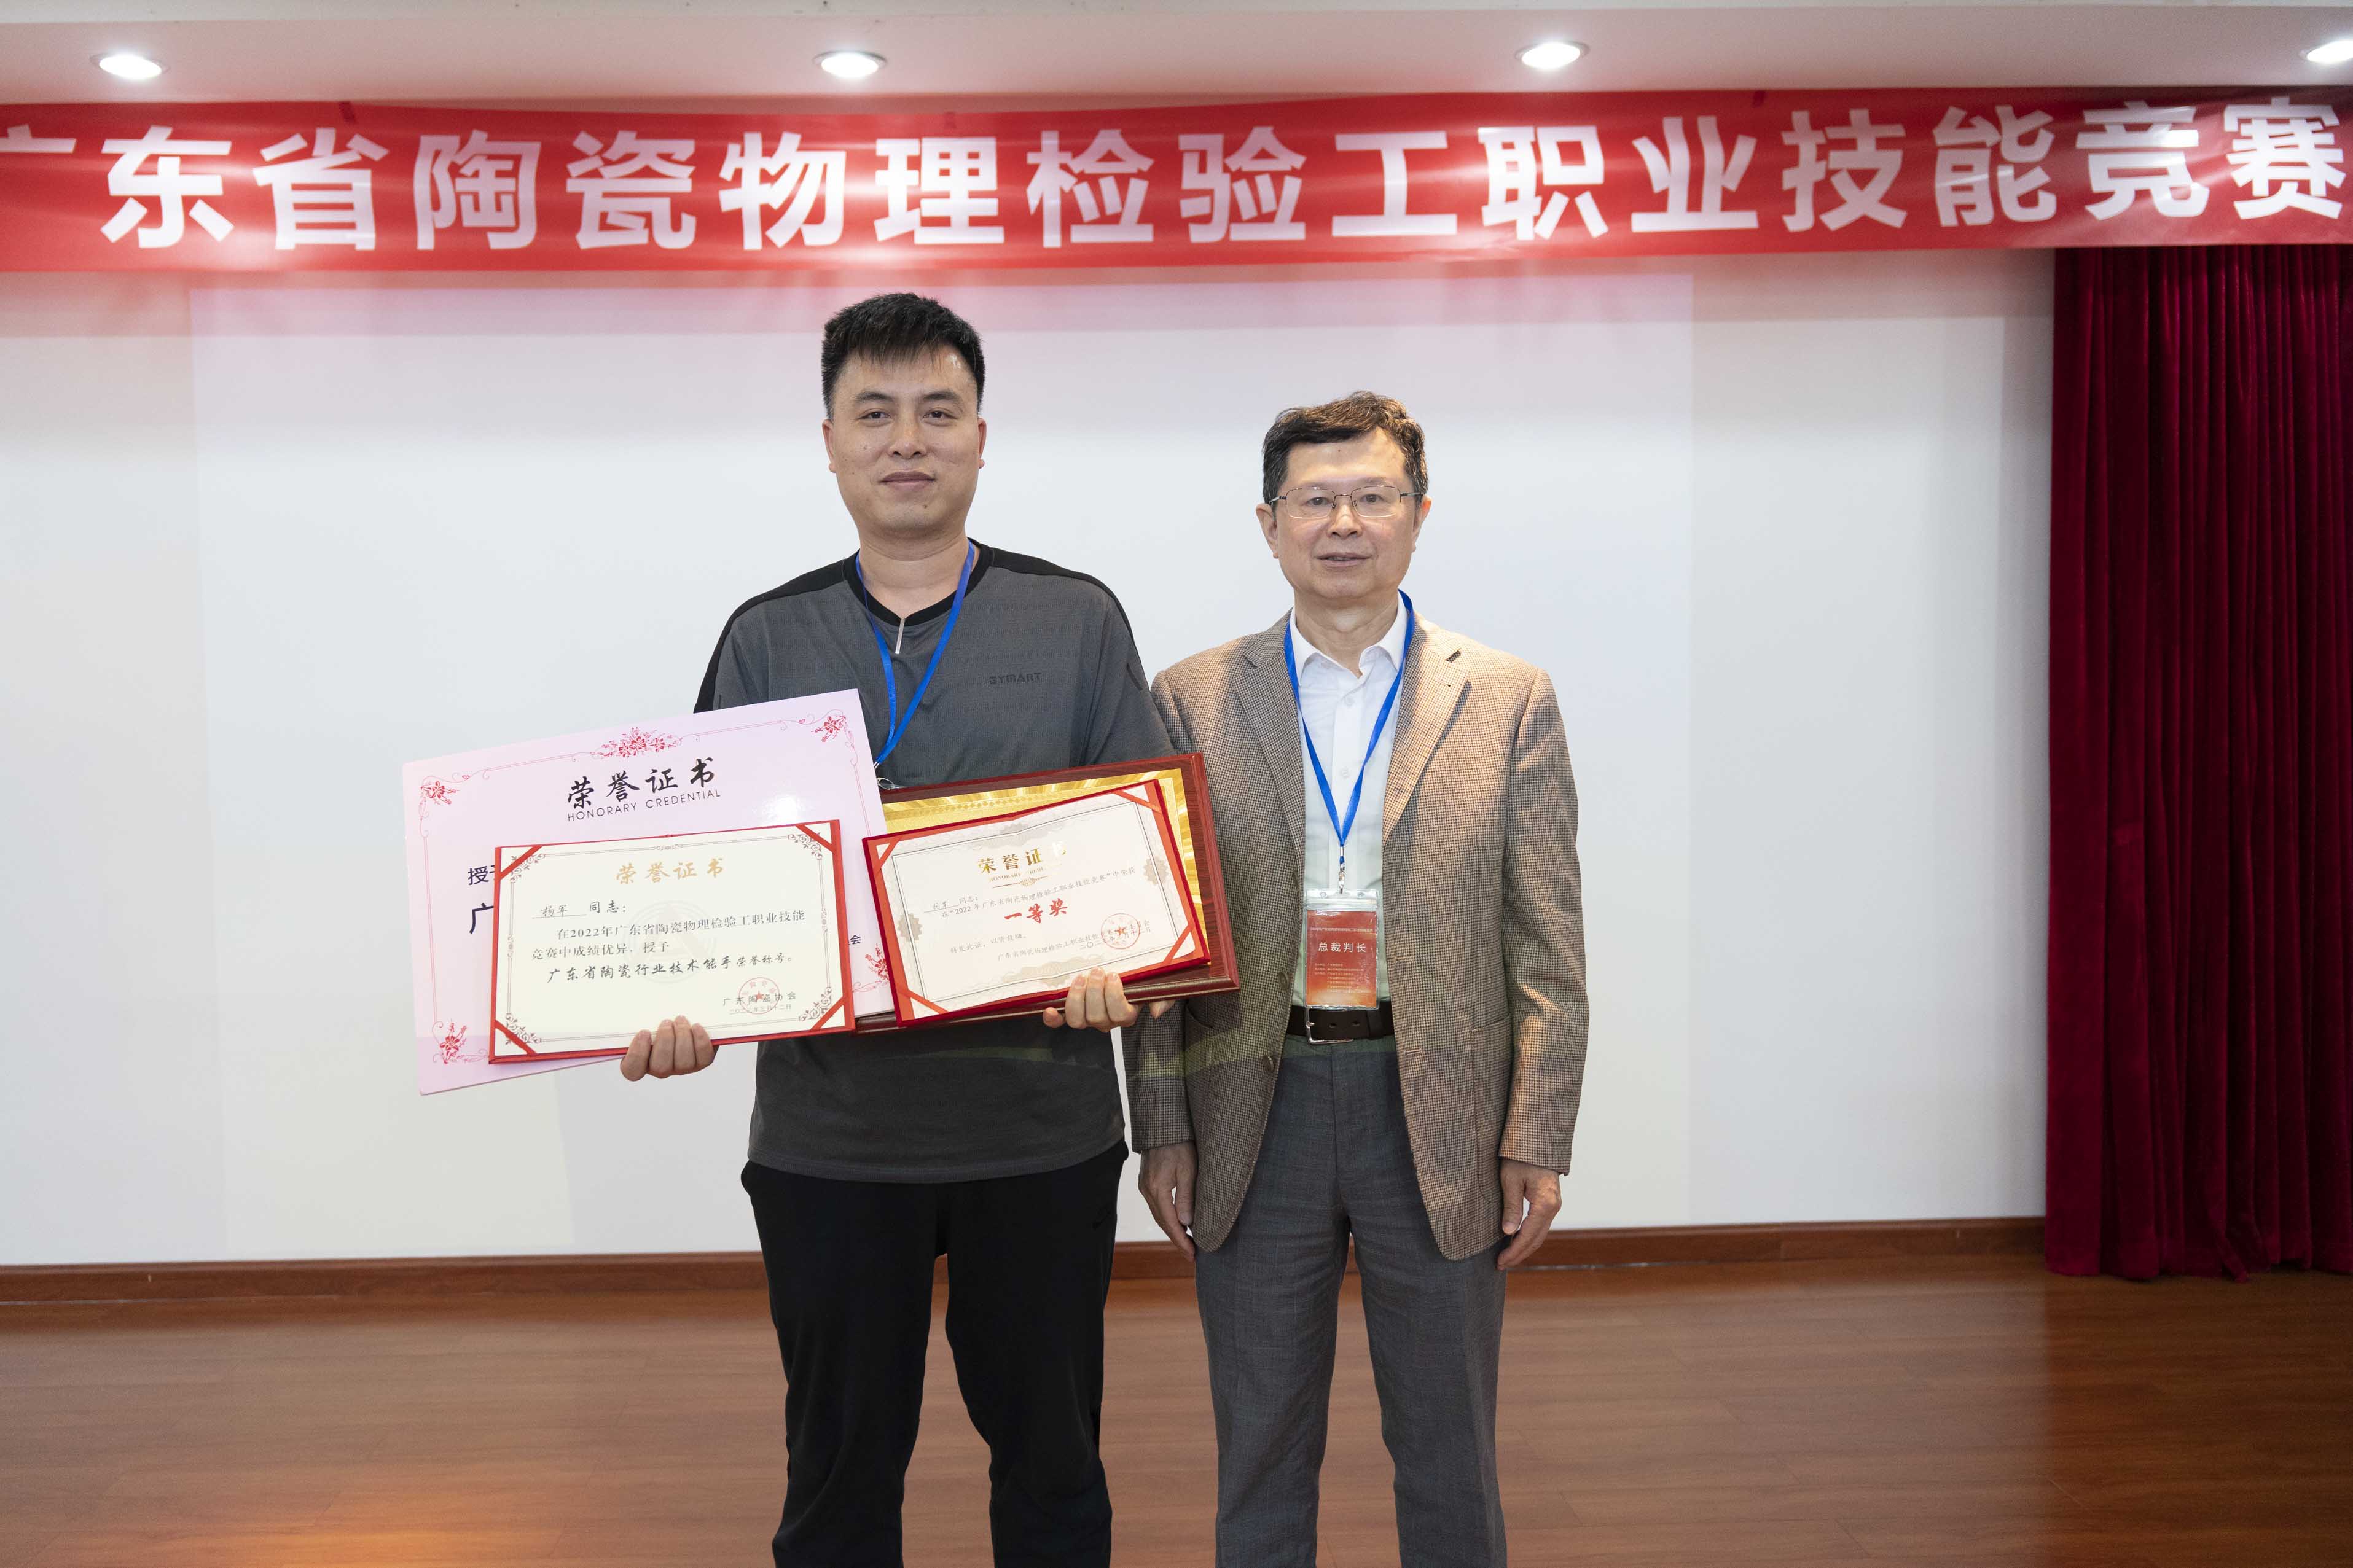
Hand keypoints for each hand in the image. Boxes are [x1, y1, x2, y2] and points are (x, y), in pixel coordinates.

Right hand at [619, 1015, 713, 1080]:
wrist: (684, 1015)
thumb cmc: (660, 1015)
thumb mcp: (644, 1015)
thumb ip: (638, 1017)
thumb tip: (629, 1008)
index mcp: (640, 1059)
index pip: (632, 1070)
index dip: (637, 1054)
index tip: (644, 1032)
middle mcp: (660, 1068)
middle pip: (660, 1067)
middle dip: (665, 1041)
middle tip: (666, 1022)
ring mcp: (681, 1067)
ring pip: (683, 1063)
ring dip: (682, 1038)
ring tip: (680, 1019)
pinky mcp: (701, 1062)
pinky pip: (703, 1058)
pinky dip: (700, 1041)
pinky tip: (696, 1026)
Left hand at [1041, 968, 1174, 1030]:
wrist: (1125, 972)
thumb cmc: (1142, 980)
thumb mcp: (1159, 987)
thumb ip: (1163, 999)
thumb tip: (1155, 1012)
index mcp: (1127, 1015)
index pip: (1120, 1015)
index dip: (1114, 996)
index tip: (1114, 975)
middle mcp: (1106, 1020)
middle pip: (1096, 1017)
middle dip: (1094, 992)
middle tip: (1097, 971)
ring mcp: (1088, 1017)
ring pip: (1078, 1021)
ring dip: (1077, 998)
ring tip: (1081, 978)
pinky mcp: (1072, 1012)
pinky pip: (1061, 1022)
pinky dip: (1053, 1019)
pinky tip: (1049, 1009)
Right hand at [1138, 1142, 1196, 1257]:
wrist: (1163, 1125)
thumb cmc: (1180, 1144)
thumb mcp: (1189, 1169)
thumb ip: (1186, 1196)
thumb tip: (1186, 1224)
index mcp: (1157, 1188)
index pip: (1170, 1223)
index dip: (1181, 1241)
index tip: (1193, 1254)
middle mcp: (1147, 1190)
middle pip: (1162, 1222)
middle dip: (1177, 1239)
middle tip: (1191, 1254)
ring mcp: (1144, 1185)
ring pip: (1158, 1215)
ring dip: (1171, 1230)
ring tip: (1187, 1242)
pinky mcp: (1146, 1181)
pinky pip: (1156, 1206)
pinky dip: (1166, 1217)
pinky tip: (1176, 1222)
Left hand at [1497, 1158, 1561, 1268]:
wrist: (1536, 1140)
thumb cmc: (1519, 1157)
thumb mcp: (1510, 1180)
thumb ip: (1511, 1207)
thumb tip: (1508, 1233)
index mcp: (1545, 1204)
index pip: (1528, 1236)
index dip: (1514, 1251)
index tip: (1500, 1261)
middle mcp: (1553, 1207)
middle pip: (1536, 1239)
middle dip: (1519, 1254)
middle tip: (1501, 1264)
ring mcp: (1554, 1204)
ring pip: (1540, 1234)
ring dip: (1524, 1247)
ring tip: (1507, 1256)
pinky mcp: (1550, 1201)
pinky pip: (1540, 1224)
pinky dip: (1529, 1235)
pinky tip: (1516, 1239)